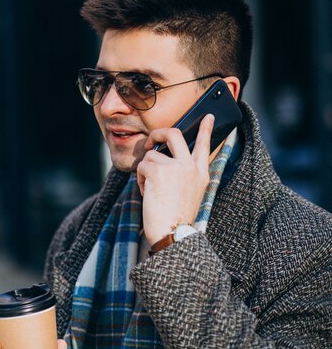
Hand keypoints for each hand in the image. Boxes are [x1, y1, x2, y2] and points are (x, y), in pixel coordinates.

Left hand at [137, 114, 213, 244]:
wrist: (173, 232)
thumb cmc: (176, 218)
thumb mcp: (189, 193)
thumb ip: (182, 174)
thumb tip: (162, 158)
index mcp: (201, 172)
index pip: (204, 145)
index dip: (205, 129)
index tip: (208, 116)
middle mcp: (190, 166)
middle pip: (173, 134)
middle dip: (157, 133)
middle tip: (150, 142)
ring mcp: (175, 166)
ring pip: (151, 155)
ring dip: (145, 171)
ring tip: (151, 190)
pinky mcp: (158, 170)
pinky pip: (142, 166)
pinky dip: (139, 179)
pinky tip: (147, 193)